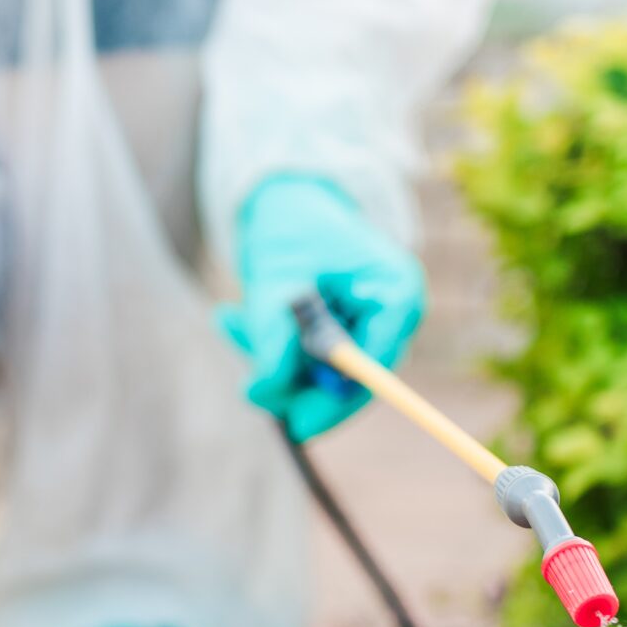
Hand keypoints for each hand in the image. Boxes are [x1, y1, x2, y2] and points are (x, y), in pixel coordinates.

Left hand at [219, 175, 424, 442]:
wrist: (285, 201)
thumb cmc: (287, 230)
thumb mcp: (273, 281)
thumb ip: (271, 336)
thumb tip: (265, 393)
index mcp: (398, 292)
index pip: (377, 364)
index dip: (337, 401)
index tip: (298, 425)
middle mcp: (395, 315)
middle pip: (352, 382)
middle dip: (293, 384)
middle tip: (246, 387)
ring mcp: (373, 328)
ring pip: (321, 378)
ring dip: (271, 361)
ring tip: (229, 319)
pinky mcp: (346, 337)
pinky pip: (309, 367)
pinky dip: (271, 353)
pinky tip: (233, 320)